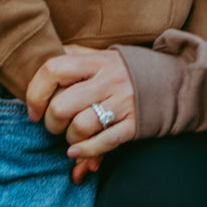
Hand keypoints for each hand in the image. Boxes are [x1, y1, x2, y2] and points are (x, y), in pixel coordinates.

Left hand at [26, 46, 137, 161]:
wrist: (172, 80)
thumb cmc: (125, 69)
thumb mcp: (101, 54)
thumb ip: (74, 54)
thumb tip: (40, 55)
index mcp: (96, 60)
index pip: (54, 69)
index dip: (36, 92)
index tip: (34, 108)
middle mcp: (108, 80)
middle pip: (62, 106)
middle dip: (51, 122)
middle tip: (55, 124)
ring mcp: (122, 103)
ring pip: (80, 127)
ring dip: (69, 138)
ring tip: (72, 136)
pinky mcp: (134, 124)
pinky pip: (103, 143)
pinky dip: (85, 152)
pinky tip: (77, 152)